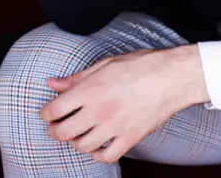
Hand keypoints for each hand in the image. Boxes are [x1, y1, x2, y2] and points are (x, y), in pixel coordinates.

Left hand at [40, 45, 207, 163]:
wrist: (174, 76)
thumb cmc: (143, 65)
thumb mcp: (107, 63)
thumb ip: (78, 77)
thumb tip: (53, 84)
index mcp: (91, 89)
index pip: (53, 110)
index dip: (47, 113)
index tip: (51, 112)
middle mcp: (99, 110)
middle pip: (63, 133)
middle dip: (56, 131)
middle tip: (60, 126)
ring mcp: (115, 126)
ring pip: (82, 146)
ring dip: (77, 141)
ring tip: (81, 133)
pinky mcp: (130, 138)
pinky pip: (106, 156)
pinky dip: (98, 154)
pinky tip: (100, 144)